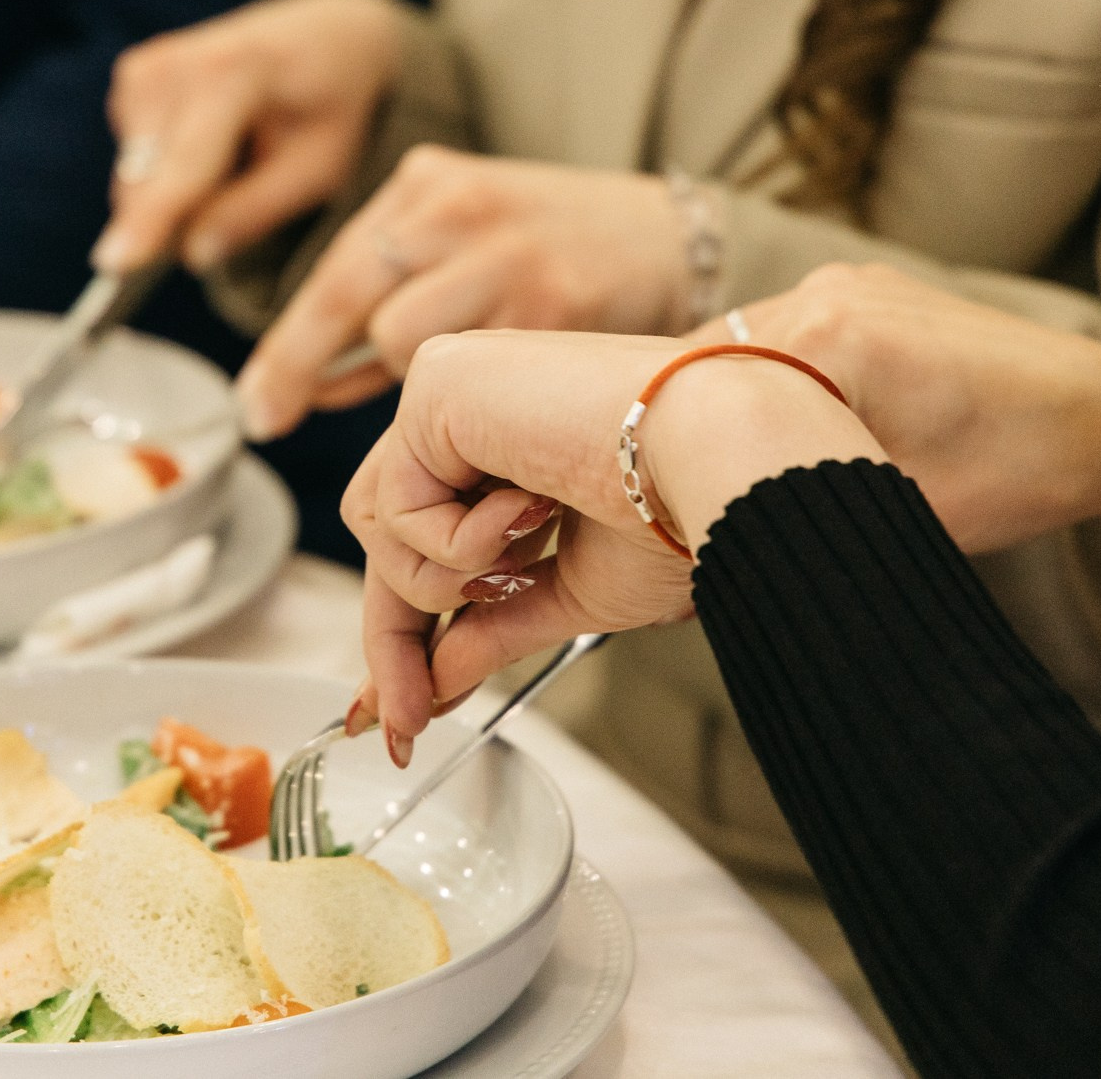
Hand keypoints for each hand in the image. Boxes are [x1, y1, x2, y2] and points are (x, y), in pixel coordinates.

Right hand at [92, 0, 408, 274]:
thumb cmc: (334, 105)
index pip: (183, 162)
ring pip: (135, 179)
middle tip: (246, 198)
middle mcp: (172, 62)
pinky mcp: (132, 79)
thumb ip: (254, 212)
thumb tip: (191, 256)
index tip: (113, 266)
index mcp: (232, 72)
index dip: (149, 219)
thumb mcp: (320, 167)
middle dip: (176, 220)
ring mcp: (144, 67)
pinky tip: (217, 145)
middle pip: (145, 180)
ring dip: (177, 197)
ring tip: (241, 158)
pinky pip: (135, 163)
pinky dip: (171, 173)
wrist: (326, 34)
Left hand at [235, 147, 688, 440]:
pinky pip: (470, 374)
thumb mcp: (465, 245)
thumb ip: (395, 300)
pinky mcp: (551, 302)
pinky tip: (493, 403)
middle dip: (301, 366)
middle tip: (267, 419)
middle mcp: (459, 206)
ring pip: (402, 343)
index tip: (256, 407)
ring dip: (413, 381)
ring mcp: (504, 251)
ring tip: (461, 385)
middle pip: (349, 301)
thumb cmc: (557, 257)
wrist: (682, 238)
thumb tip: (311, 385)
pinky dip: (469, 399)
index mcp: (429, 183)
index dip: (286, 346)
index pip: (334, 270)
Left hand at [343, 329, 880, 761]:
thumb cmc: (686, 503)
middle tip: (408, 719)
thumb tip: (436, 680)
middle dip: (395, 638)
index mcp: (505, 441)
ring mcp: (447, 385)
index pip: (421, 537)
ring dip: (445, 578)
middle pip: (386, 534)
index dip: (403, 630)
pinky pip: (399, 503)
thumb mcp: (575, 590)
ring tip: (525, 564)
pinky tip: (533, 511)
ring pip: (377, 524)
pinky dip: (460, 541)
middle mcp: (467, 404)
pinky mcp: (436, 381)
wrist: (722, 451)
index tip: (397, 712)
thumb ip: (495, 626)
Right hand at [690, 264, 1100, 551]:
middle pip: (708, 367)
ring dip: (733, 410)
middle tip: (684, 503)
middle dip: (693, 433)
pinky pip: (785, 340)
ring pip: (743, 354)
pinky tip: (788, 439)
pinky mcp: (866, 294)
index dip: (664, 455)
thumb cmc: (1018, 472)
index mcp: (827, 336)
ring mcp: (847, 285)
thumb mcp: (893, 511)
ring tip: (737, 474)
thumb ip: (792, 508)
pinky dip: (772, 388)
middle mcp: (827, 292)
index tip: (655, 511)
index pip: (694, 391)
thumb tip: (707, 539)